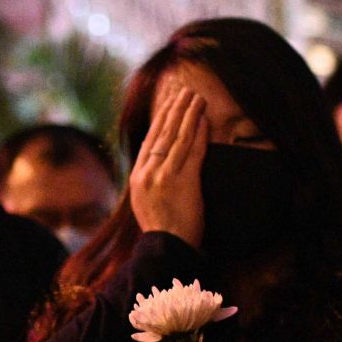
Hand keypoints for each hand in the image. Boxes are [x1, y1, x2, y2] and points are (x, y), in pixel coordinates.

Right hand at [129, 88, 208, 246]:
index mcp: (138, 177)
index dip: (160, 119)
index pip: (150, 140)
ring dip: (188, 115)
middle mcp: (148, 174)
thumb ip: (149, 182)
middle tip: (184, 91)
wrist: (167, 250)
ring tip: (196, 98)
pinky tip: (204, 120)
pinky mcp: (183, 183)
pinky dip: (198, 134)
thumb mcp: (145, 203)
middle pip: (162, 133)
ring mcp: (164, 177)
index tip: (170, 103)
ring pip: (177, 138)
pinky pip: (192, 152)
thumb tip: (156, 164)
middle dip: (174, 109)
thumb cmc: (162, 231)